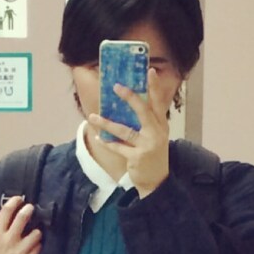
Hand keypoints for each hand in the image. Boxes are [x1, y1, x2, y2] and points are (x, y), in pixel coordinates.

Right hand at [0, 196, 42, 253]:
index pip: (5, 213)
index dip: (13, 203)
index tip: (18, 199)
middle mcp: (9, 241)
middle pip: (22, 219)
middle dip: (28, 210)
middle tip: (31, 208)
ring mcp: (20, 251)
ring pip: (35, 234)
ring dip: (36, 231)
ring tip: (35, 232)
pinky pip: (38, 249)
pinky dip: (38, 245)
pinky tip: (36, 246)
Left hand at [88, 68, 169, 196]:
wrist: (157, 182)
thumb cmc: (153, 155)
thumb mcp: (155, 136)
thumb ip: (146, 121)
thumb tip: (129, 103)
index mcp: (161, 125)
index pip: (158, 102)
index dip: (154, 86)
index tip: (149, 71)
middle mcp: (156, 133)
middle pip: (143, 111)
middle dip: (130, 97)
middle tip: (116, 86)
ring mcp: (147, 145)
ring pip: (124, 130)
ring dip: (106, 123)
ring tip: (92, 117)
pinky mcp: (137, 157)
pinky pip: (118, 147)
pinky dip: (107, 142)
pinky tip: (98, 137)